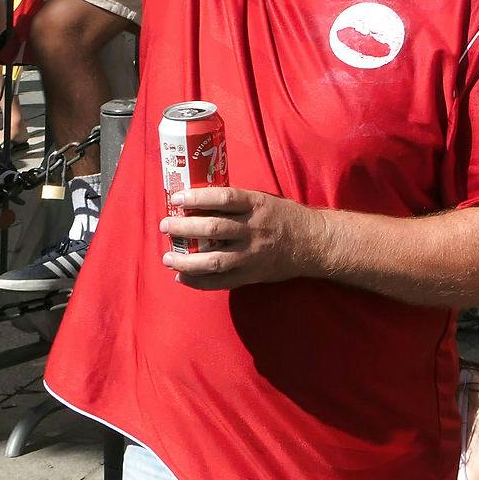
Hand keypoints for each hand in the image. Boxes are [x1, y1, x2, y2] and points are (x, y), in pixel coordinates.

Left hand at [160, 186, 320, 287]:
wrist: (313, 242)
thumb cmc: (284, 218)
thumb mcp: (264, 201)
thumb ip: (237, 203)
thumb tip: (199, 201)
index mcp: (256, 205)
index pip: (223, 198)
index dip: (197, 197)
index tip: (176, 198)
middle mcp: (253, 229)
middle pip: (213, 229)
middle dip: (184, 228)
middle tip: (165, 225)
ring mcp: (252, 254)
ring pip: (214, 260)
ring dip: (186, 260)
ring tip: (167, 257)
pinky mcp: (252, 274)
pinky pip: (221, 281)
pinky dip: (198, 281)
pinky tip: (182, 276)